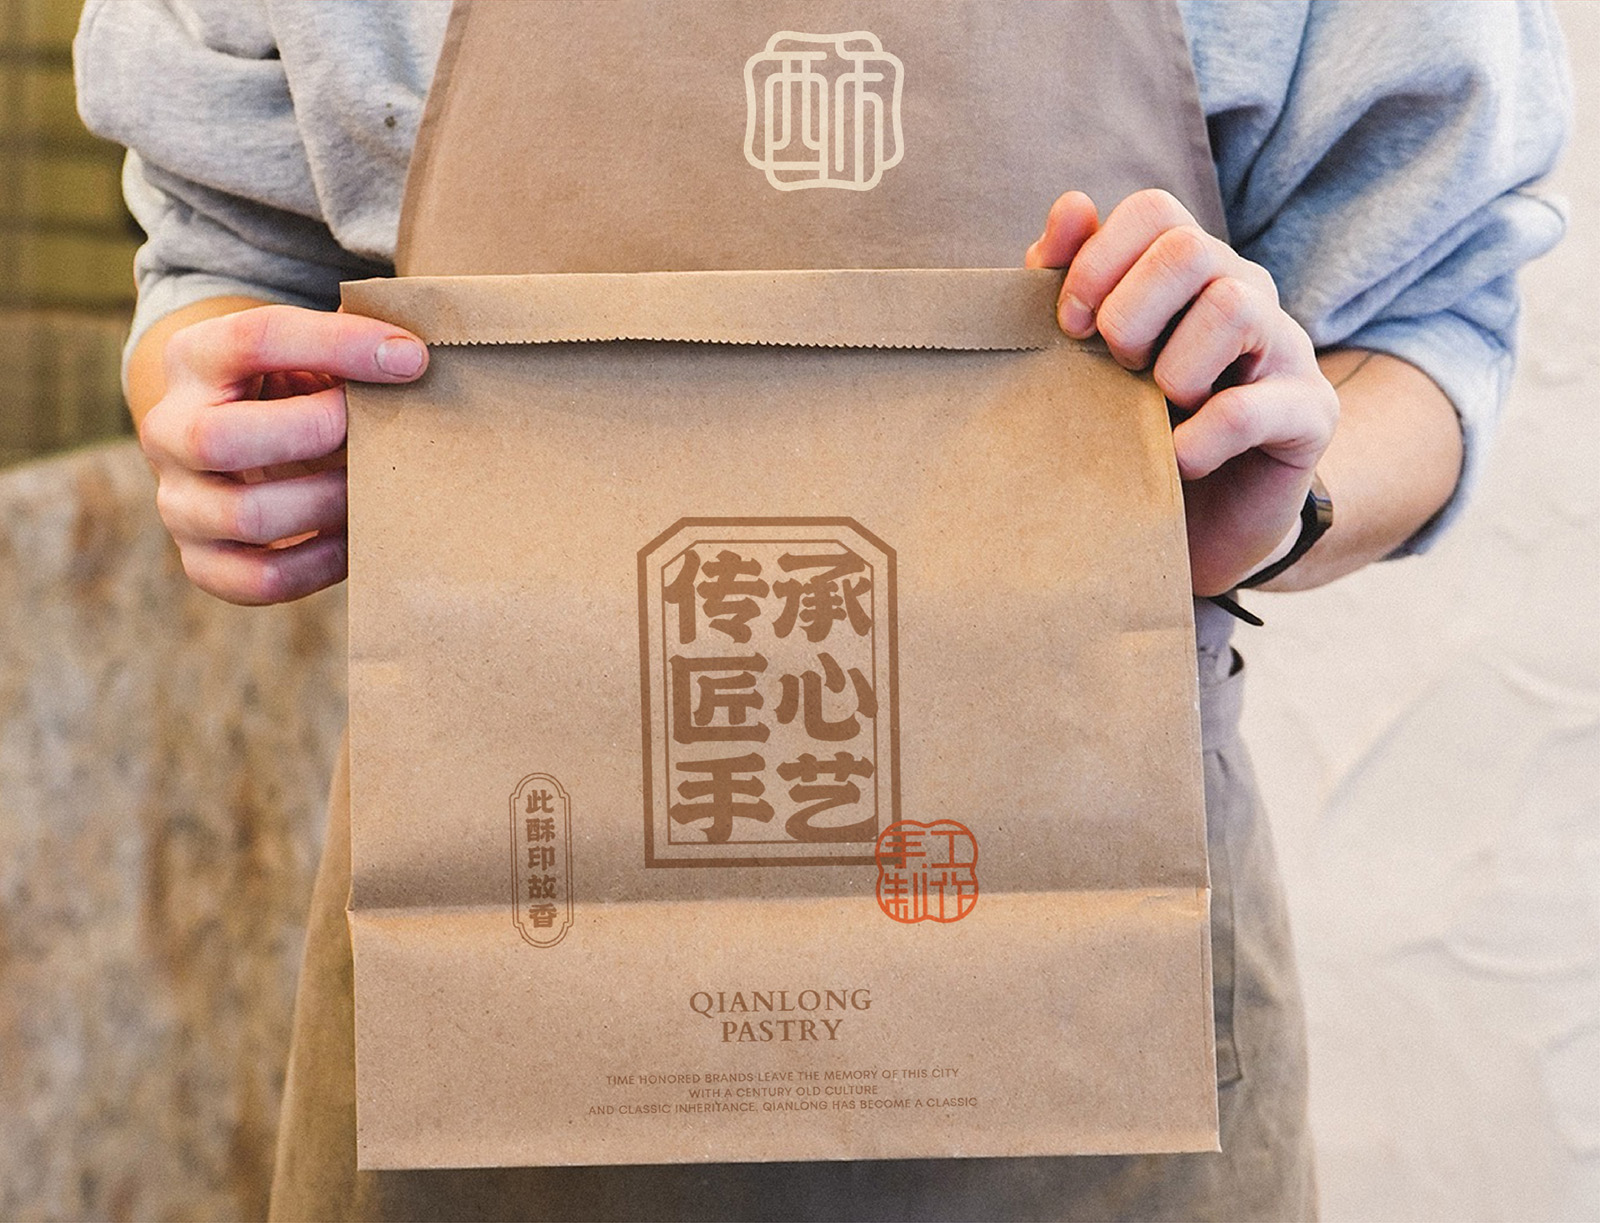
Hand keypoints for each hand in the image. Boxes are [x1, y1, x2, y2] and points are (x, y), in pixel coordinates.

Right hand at [137, 303, 427, 603]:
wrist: (239, 444)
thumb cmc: (294, 391)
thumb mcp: (306, 353)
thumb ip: (349, 345)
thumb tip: (415, 354)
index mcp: (194, 358)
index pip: (254, 338)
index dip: (339, 346)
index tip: (413, 359)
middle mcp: (168, 430)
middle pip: (220, 439)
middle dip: (316, 434)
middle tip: (379, 432)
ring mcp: (179, 502)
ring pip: (248, 515)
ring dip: (330, 502)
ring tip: (377, 487)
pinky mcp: (203, 562)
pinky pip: (263, 579)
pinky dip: (324, 563)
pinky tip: (358, 536)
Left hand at [1025, 189, 1338, 595]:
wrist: (1193, 527)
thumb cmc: (1132, 429)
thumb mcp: (1088, 356)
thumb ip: (1068, 282)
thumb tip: (1072, 206)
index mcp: (1190, 270)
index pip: (1155, 209)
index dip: (1098, 259)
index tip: (1068, 325)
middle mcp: (1245, 292)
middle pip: (1190, 248)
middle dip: (1130, 313)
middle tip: (1115, 368)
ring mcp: (1285, 347)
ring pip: (1233, 308)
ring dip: (1172, 370)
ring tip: (1155, 414)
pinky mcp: (1309, 413)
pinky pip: (1252, 407)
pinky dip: (1201, 438)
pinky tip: (1177, 461)